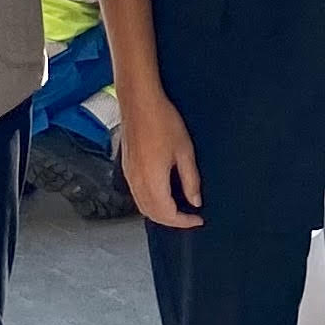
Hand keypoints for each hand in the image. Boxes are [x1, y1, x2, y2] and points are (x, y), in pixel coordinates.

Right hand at [120, 91, 203, 226]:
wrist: (139, 102)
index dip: (183, 222)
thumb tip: (195, 202)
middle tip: (190, 218)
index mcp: (152, 180)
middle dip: (172, 221)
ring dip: (160, 214)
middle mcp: (136, 182)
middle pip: (152, 214)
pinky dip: (150, 203)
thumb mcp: (185, 151)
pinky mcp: (126, 168)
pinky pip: (137, 195)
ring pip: (142, 206)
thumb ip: (190, 180)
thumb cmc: (163, 121)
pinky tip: (163, 196)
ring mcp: (128, 175)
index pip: (167, 214)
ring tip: (179, 210)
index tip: (198, 220)